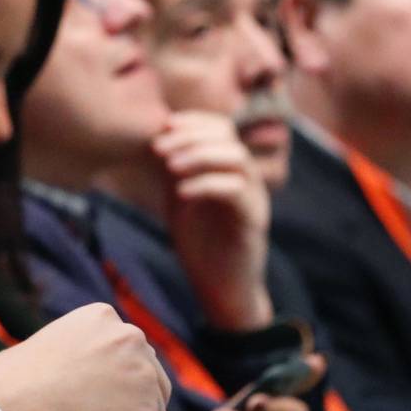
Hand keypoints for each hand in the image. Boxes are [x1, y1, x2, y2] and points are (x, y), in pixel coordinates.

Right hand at [0, 304, 170, 410]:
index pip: (127, 354)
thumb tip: (86, 392)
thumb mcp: (48, 351)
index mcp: (101, 318)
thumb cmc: (9, 387)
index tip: (109, 410)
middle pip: (150, 383)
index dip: (121, 385)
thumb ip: (78, 363)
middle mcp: (129, 338)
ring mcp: (142, 377)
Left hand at [153, 113, 271, 330]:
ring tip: (170, 167)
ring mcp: (254, 199)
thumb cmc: (201, 245)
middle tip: (159, 148)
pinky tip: (182, 193)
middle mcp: (248, 180)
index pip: (221, 128)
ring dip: (200, 156)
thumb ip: (175, 170)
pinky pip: (237, 191)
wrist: (221, 289)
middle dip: (191, 136)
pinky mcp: (254, 221)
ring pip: (237, 159)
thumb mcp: (182, 199)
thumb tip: (155, 138)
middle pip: (229, 138)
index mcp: (231, 171)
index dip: (194, 121)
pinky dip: (207, 185)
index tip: (164, 125)